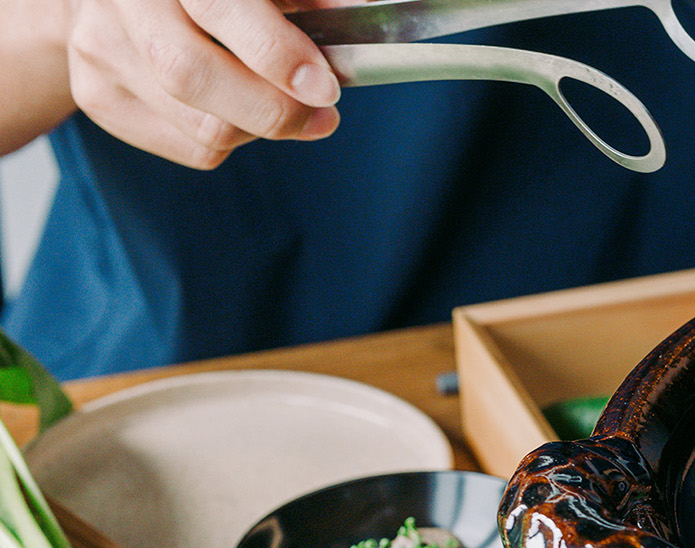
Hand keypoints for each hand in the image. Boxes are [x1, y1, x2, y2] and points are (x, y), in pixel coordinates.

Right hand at [65, 0, 346, 167]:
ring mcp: (98, 49)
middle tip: (322, 116)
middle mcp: (120, 2)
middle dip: (271, 109)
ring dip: (260, 128)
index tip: (323, 87)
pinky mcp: (98, 96)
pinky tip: (239, 110)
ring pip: (197, 124)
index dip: (275, 52)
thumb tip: (358, 15)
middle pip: (190, 75)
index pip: (216, 6)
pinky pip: (190, 147)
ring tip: (285, 107)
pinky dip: (234, 140)